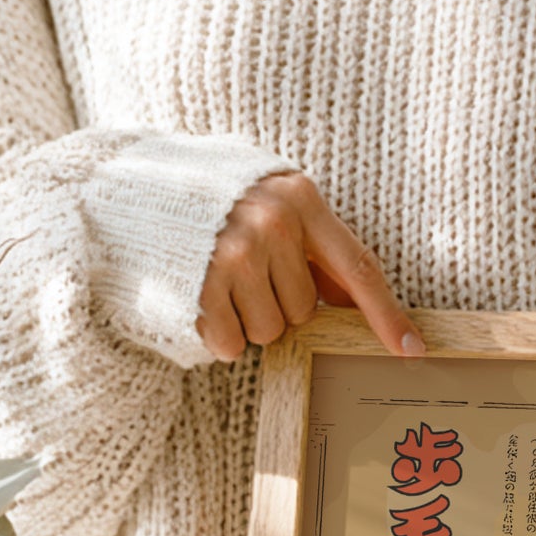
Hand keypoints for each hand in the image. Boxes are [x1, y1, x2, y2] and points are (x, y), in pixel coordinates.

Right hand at [197, 171, 423, 361]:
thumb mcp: (267, 200)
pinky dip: (218, 335)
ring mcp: (235, 255)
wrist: (122, 185)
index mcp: (300, 198)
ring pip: (271, 332)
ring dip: (247, 321)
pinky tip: (199, 299)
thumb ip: (311, 243)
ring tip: (216, 282)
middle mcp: (273, 224)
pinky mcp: (201, 286)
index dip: (387, 314)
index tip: (412, 350)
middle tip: (242, 273)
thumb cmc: (206, 198)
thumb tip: (353, 298)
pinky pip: (232, 344)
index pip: (358, 267)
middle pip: (305, 310)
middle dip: (278, 304)